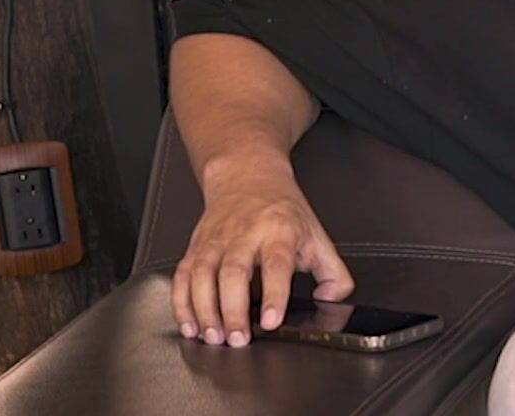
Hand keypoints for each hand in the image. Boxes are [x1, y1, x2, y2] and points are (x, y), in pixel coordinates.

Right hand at [172, 165, 352, 346]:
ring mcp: (216, 241)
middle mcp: (244, 234)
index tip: (270, 320)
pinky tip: (189, 324)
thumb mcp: (316, 234)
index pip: (276, 265)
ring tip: (213, 336)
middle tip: (238, 338)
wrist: (247, 177)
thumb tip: (332, 298)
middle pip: (233, 273)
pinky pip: (182, 276)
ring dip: (204, 310)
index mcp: (278, 231)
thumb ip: (333, 270)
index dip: (273, 294)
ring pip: (202, 275)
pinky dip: (181, 303)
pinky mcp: (195, 247)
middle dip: (233, 310)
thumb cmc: (281, 209)